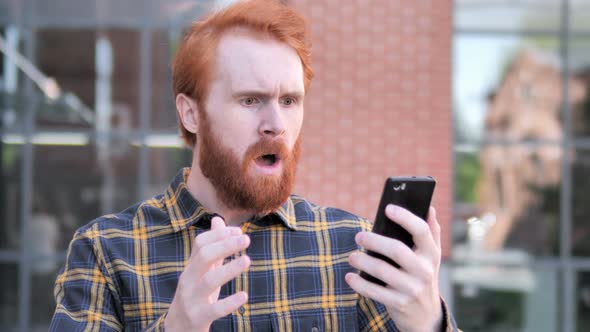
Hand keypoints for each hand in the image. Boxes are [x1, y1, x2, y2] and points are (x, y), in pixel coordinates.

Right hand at [165, 216, 250, 331]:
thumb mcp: (202, 270)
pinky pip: (214, 310)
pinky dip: (230, 302)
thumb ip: (212, 248)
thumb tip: (218, 219)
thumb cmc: (195, 295)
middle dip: (225, 246)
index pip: (200, 244)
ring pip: (209, 280)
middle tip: (246, 239)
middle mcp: (188, 280)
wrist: (178, 329)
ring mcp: (192, 299)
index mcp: (191, 267)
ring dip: (229, 269)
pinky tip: (244, 295)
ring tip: (248, 260)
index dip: (220, 235)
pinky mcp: (198, 317)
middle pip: (204, 257)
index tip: (239, 231)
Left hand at [346, 205, 442, 331]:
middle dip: (374, 241)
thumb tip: (429, 207)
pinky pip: (374, 291)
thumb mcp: (431, 256)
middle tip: (359, 236)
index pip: (421, 230)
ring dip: (362, 261)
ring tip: (352, 257)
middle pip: (396, 249)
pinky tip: (350, 276)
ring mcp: (412, 288)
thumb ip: (431, 231)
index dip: (405, 217)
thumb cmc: (423, 275)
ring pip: (382, 270)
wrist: (426, 316)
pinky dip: (359, 283)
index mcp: (431, 254)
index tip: (387, 208)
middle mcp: (424, 270)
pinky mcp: (399, 303)